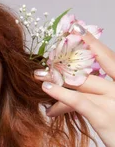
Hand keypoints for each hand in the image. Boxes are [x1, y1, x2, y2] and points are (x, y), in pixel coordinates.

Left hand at [34, 27, 114, 146]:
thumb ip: (102, 99)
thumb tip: (72, 96)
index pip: (108, 58)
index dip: (91, 43)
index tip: (75, 29)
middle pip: (91, 68)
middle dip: (67, 60)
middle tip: (48, 54)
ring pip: (81, 83)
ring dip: (57, 78)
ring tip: (37, 76)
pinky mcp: (105, 116)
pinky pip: (78, 101)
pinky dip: (60, 94)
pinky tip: (47, 90)